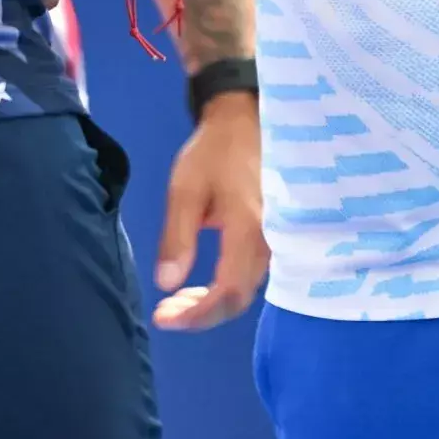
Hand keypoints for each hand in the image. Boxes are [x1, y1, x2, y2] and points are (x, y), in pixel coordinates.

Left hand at [151, 92, 267, 329]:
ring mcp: (275, 239)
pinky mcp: (272, 237)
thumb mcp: (185, 189)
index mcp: (248, 227)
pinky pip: (250, 276)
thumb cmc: (214, 152)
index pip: (227, 290)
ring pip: (246, 290)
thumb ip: (177, 237)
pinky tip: (201, 283)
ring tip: (176, 299)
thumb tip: (166, 284)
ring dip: (211, 303)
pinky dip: (224, 288)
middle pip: (239, 298)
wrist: (245, 121)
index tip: (163, 317)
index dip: (197, 314)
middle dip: (200, 313)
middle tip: (165, 310)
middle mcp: (269, 239)